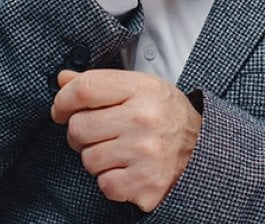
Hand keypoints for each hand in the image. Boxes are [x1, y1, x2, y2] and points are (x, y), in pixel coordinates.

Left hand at [51, 69, 200, 211]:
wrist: (203, 152)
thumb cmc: (164, 116)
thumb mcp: (139, 88)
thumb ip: (100, 83)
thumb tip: (62, 79)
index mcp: (142, 89)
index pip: (84, 89)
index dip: (62, 100)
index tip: (60, 110)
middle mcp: (144, 120)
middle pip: (78, 127)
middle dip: (80, 133)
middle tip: (98, 134)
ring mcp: (145, 154)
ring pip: (88, 159)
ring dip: (96, 158)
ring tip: (117, 151)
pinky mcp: (145, 184)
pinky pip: (104, 184)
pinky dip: (111, 180)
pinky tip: (127, 169)